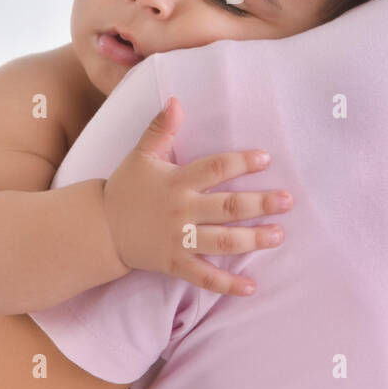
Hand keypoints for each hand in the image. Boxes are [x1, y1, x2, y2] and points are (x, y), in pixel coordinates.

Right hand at [102, 97, 291, 295]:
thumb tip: (175, 101)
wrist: (100, 229)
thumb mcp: (141, 155)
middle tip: (287, 200)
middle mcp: (181, 211)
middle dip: (259, 203)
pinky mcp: (175, 263)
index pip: (215, 168)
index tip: (265, 158)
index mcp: (176, 181)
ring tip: (278, 235)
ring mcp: (179, 240)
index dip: (241, 162)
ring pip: (222, 241)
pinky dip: (227, 284)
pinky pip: (204, 276)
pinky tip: (251, 287)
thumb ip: (160, 129)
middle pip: (227, 207)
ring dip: (252, 239)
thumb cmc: (125, 188)